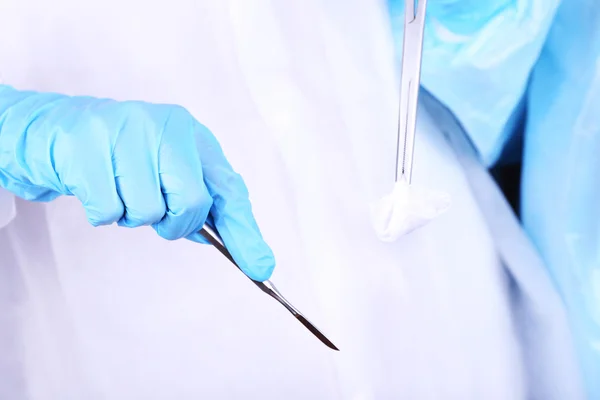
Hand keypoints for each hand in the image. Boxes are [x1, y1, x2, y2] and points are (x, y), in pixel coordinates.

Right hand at [0, 85, 274, 280]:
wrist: (59, 131)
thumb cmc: (122, 156)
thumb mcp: (167, 170)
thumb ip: (198, 201)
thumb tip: (225, 241)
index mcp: (191, 134)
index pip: (227, 188)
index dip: (244, 230)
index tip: (260, 266)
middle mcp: (165, 126)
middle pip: (191, 202)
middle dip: (173, 222)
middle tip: (154, 211)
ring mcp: (125, 132)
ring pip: (147, 210)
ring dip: (132, 215)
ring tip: (119, 189)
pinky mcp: (86, 146)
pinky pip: (108, 210)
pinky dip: (104, 213)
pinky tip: (96, 186)